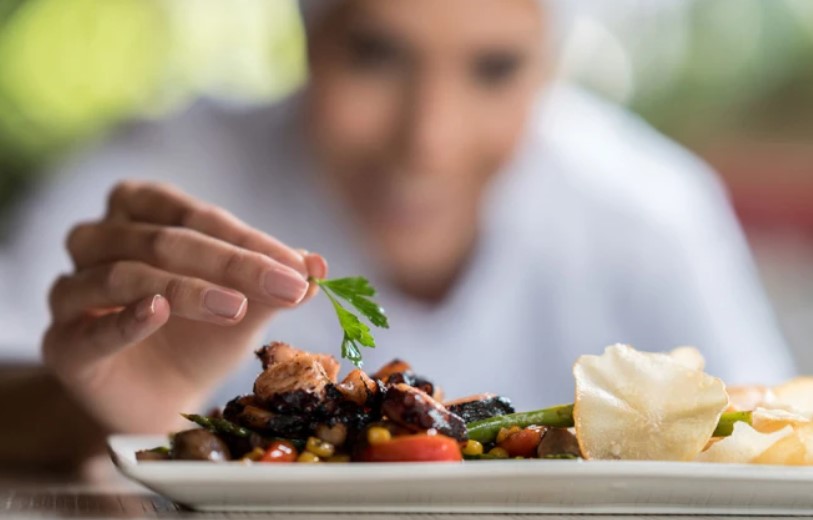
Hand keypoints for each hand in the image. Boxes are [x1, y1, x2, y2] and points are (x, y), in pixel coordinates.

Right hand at [42, 181, 327, 433]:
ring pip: (124, 274)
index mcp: (140, 212)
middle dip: (231, 263)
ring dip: (185, 288)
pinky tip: (158, 315)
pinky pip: (90, 328)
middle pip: (163, 239)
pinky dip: (126, 320)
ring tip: (235, 307)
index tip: (301, 267)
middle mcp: (98, 240)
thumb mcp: (244, 303)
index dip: (251, 240)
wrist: (164, 398)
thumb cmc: (200, 335)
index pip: (197, 216)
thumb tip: (318, 266)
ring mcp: (73, 291)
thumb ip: (273, 282)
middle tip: (286, 286)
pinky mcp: (63, 343)